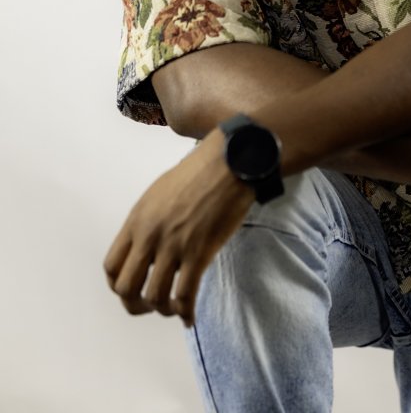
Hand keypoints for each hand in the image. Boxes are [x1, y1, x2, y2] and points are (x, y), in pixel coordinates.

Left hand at [103, 127, 253, 326]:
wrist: (228, 163)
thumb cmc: (197, 173)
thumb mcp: (159, 193)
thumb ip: (148, 221)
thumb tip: (147, 247)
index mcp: (137, 220)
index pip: (111, 266)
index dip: (118, 285)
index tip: (131, 290)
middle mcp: (149, 236)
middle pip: (126, 288)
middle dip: (135, 305)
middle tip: (149, 307)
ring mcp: (173, 246)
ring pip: (154, 297)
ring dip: (162, 310)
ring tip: (172, 309)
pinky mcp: (199, 253)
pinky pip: (184, 295)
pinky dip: (185, 313)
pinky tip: (189, 318)